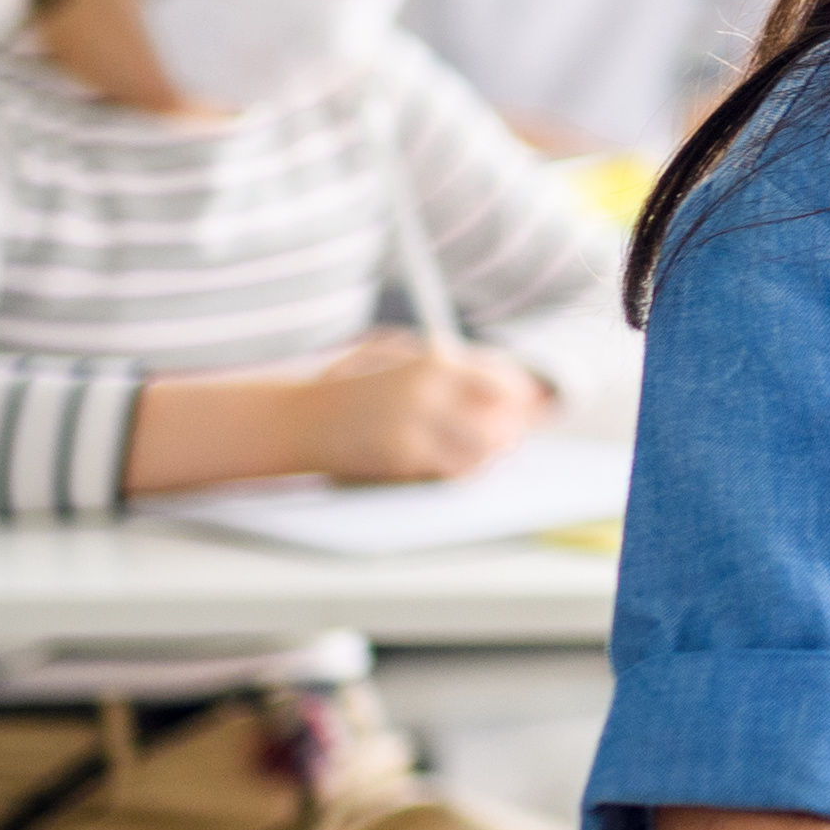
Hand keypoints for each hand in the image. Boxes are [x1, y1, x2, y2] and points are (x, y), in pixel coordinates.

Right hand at [298, 330, 554, 482]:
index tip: (530, 408)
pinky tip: (456, 468)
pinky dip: (462, 470)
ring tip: (486, 455)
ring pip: (483, 447)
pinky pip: (452, 469)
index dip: (523, 397)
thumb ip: (445, 368)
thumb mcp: (397, 358)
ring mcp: (416, 424)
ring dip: (490, 453)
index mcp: (434, 362)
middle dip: (511, 428)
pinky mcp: (402, 456)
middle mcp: (430, 390)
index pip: (503, 379)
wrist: (299, 419)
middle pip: (501, 414)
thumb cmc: (350, 388)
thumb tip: (500, 384)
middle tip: (511, 438)